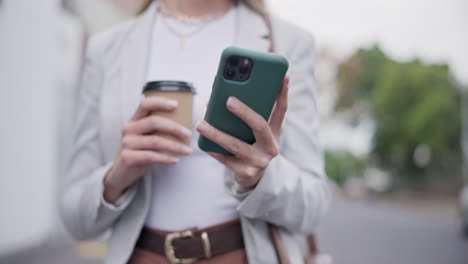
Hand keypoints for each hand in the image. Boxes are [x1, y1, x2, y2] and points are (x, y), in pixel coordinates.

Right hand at [103, 97, 192, 203]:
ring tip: (188, 151)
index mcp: (134, 120)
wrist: (121, 173)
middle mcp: (129, 129)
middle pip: (153, 122)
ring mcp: (127, 143)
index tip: (176, 104)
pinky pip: (151, 156)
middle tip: (188, 134)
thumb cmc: (140, 152)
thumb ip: (158, 130)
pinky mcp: (127, 157)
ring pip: (155, 141)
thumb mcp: (146, 137)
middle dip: (174, 127)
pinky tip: (176, 160)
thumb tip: (186, 126)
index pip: (145, 104)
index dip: (160, 102)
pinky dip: (166, 158)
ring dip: (175, 146)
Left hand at [196, 74, 289, 188]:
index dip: (283, 92)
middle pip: (260, 126)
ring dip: (217, 134)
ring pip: (236, 145)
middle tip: (228, 100)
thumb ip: (244, 115)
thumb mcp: (254, 133)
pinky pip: (227, 160)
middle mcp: (270, 146)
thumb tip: (214, 96)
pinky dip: (214, 151)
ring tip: (201, 124)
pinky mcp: (246, 173)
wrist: (252, 178)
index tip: (283, 75)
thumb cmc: (250, 146)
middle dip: (244, 112)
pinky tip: (204, 144)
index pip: (282, 109)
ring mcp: (259, 161)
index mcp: (274, 132)